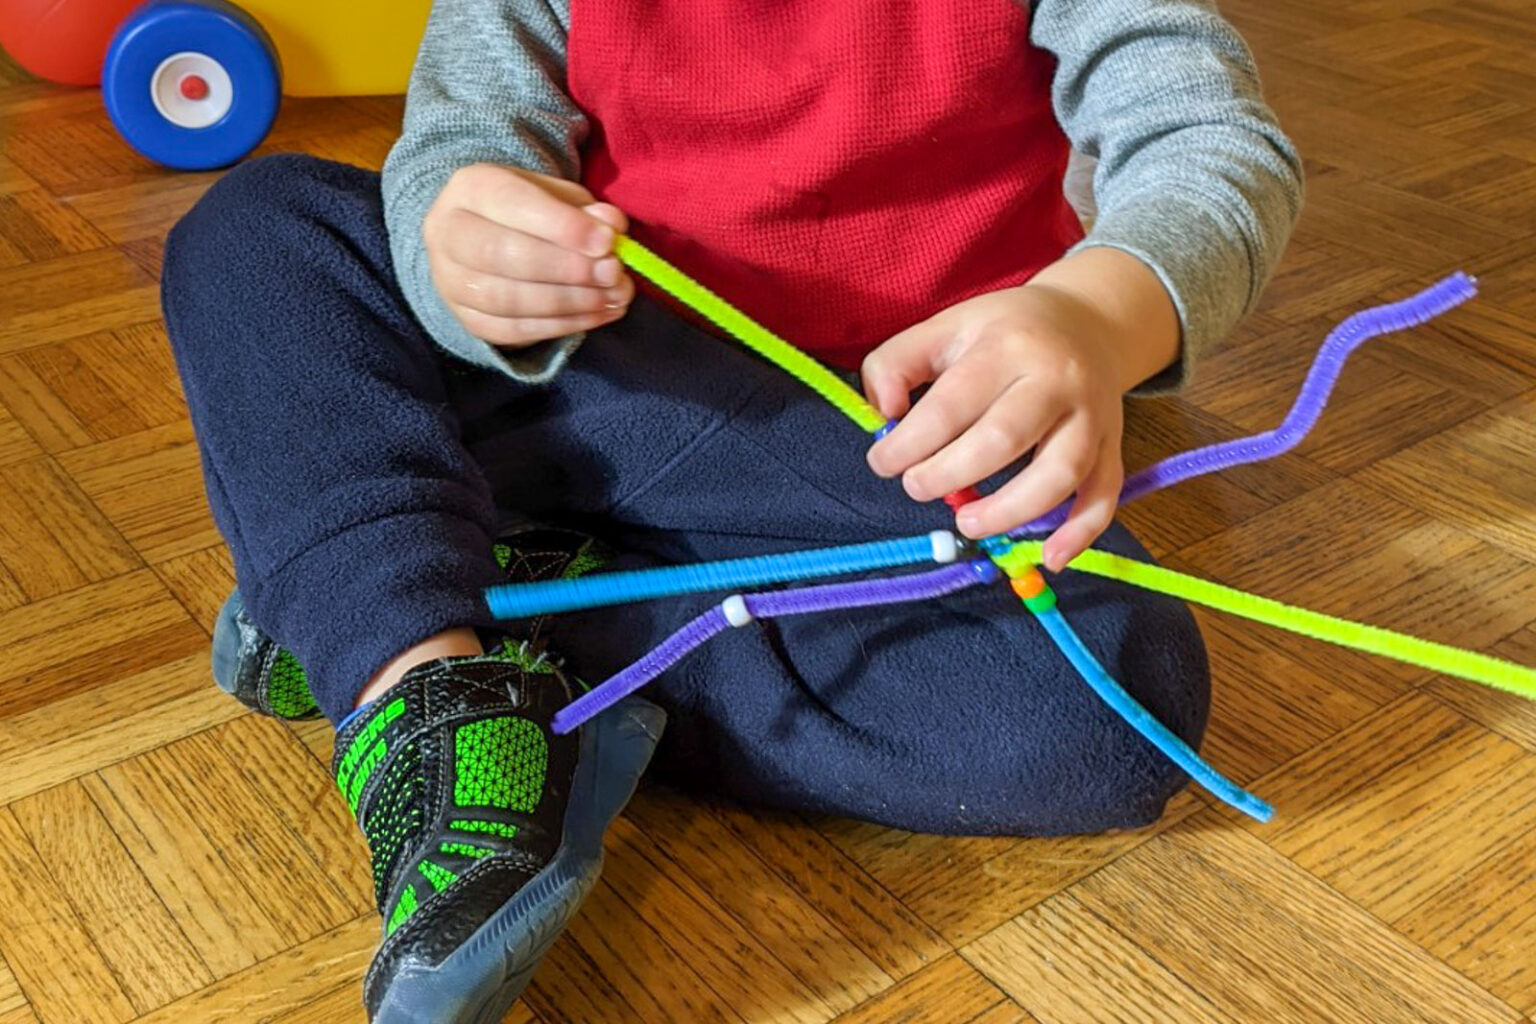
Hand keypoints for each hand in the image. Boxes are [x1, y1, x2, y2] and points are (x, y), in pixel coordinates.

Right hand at [422, 163, 633, 346]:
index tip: (607, 241)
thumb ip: (585, 209)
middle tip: (612, 273)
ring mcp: (450, 281)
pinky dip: (560, 326)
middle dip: (565, 268)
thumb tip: (612, 226)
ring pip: (505, 299)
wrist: (485, 239)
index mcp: (471, 187)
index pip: (511, 203)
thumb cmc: (530, 212)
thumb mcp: (558, 196)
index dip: (562, 226)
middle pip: (500, 254)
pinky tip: (596, 315)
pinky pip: (512, 330)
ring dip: (568, 302)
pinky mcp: (467, 319)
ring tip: (611, 297)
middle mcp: (448, 232)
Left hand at [862, 248, 1178, 570]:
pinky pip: (1104, 494)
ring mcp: (1091, 416)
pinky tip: (1051, 558)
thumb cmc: (1003, 333)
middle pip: (1003, 439)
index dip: (910, 443)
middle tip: (916, 488)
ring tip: (967, 524)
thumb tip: (884, 415)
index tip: (883, 462)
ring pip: (1059, 473)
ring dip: (1009, 510)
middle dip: (949, 474)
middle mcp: (1056, 380)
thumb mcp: (943, 326)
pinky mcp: (1113, 446)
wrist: (1089, 322)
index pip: (952, 404)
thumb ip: (895, 363)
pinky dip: (1081, 531)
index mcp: (1007, 346)